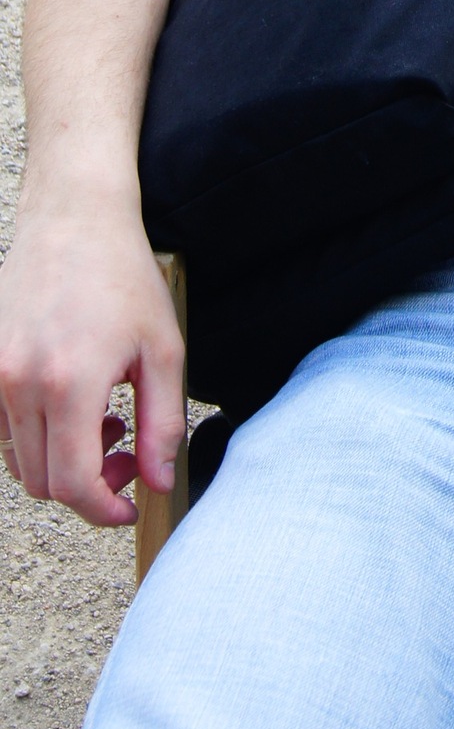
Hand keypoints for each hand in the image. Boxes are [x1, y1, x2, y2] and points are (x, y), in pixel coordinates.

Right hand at [0, 196, 184, 525]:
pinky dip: (35, 435)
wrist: (75, 219)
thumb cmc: (124, 276)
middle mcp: (19, 384)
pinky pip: (2, 428)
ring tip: (102, 419)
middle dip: (89, 483)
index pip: (73, 485)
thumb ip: (162, 423)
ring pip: (18, 460)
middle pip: (42, 481)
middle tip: (127, 450)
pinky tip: (70, 403)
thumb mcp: (163, 349)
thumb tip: (157, 483)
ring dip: (61, 459)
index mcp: (68, 384)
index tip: (128, 506)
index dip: (104, 509)